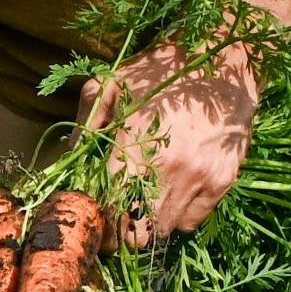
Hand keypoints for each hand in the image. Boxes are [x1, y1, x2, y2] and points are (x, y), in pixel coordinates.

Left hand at [77, 40, 259, 249]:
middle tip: (115, 217)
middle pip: (136, 234)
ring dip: (148, 223)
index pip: (109, 210)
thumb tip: (67, 167)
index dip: (99, 224)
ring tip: (142, 200)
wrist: (223, 57)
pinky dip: (176, 215)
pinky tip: (170, 190)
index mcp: (135, 142)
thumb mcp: (110, 84)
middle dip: (121, 231)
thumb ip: (85, 126)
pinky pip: (190, 222)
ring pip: (163, 232)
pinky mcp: (223, 181)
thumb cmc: (160, 68)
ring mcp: (200, 177)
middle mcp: (170, 166)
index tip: (94, 221)